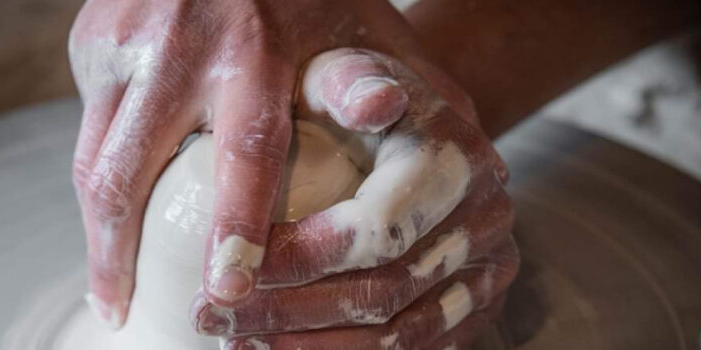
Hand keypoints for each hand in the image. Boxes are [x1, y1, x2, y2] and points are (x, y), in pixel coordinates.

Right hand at [68, 0, 479, 326]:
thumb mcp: (370, 29)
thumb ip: (409, 90)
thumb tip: (466, 165)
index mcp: (260, 49)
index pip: (245, 153)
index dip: (235, 227)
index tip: (227, 291)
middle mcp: (181, 46)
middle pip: (125, 172)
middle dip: (116, 254)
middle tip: (120, 311)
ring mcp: (122, 41)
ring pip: (93, 158)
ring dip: (95, 231)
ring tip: (107, 287)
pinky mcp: (90, 38)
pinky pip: (90, 124)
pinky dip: (100, 171)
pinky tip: (112, 208)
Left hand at [191, 49, 517, 349]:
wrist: (414, 126)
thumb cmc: (352, 97)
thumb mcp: (341, 73)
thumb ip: (348, 81)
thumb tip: (377, 103)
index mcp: (456, 157)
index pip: (376, 230)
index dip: (297, 261)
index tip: (223, 277)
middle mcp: (486, 215)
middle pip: (384, 291)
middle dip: (289, 313)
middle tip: (211, 319)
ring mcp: (489, 265)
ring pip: (400, 334)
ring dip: (312, 348)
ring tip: (237, 341)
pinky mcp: (478, 303)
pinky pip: (415, 347)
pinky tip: (283, 347)